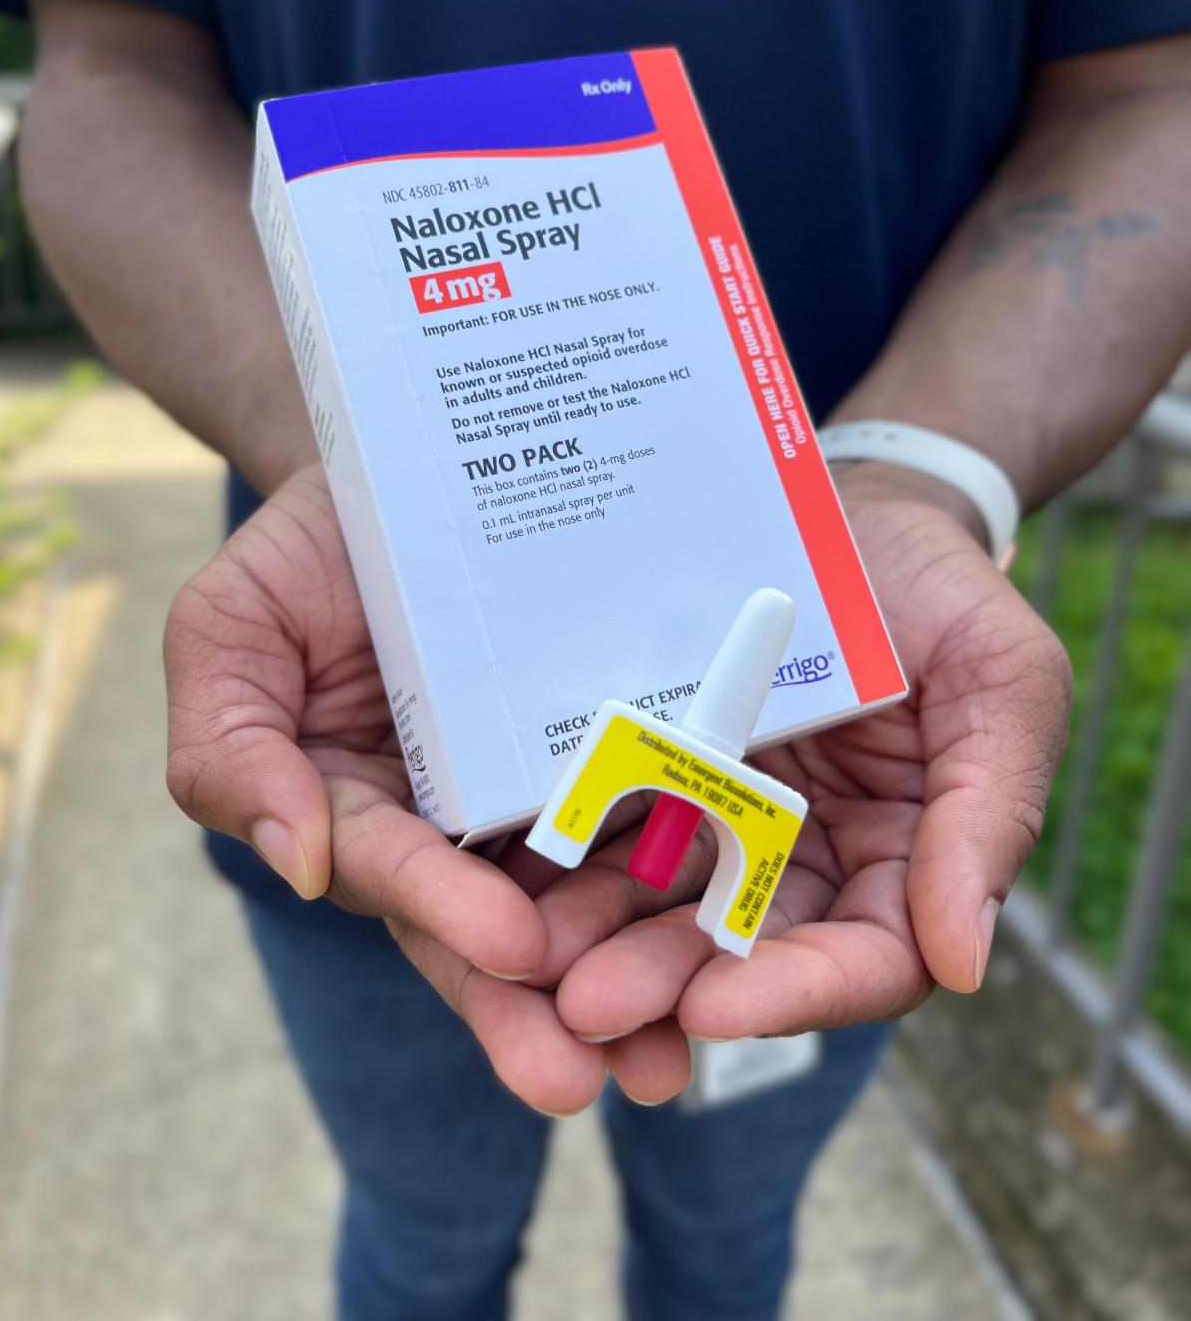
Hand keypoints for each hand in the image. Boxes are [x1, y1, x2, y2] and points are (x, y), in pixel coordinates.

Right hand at [164, 465, 684, 1114]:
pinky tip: (741, 930)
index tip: (510, 950)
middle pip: (493, 932)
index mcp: (365, 813)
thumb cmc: (308, 556)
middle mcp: (459, 827)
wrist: (412, 479)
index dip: (446, 913)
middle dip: (536, 1011)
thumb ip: (229, 749)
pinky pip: (659, 818)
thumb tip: (293, 862)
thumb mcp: (230, 632)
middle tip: (591, 1079)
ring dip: (628, 981)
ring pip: (586, 903)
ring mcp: (544, 796)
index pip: (397, 874)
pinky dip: (693, 880)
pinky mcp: (621, 754)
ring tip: (673, 1052)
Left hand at [526, 464, 1072, 1046]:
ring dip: (596, 940)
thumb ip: (990, 816)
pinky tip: (505, 875)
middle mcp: (805, 859)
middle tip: (586, 1002)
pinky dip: (562, 856)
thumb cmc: (942, 589)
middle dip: (666, 982)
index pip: (862, 961)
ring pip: (658, 903)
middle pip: (741, 951)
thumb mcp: (1004, 682)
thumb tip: (965, 965)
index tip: (715, 1008)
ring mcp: (722, 815)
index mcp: (901, 861)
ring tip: (527, 958)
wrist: (855, 502)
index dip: (795, 993)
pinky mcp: (655, 767)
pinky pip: (608, 820)